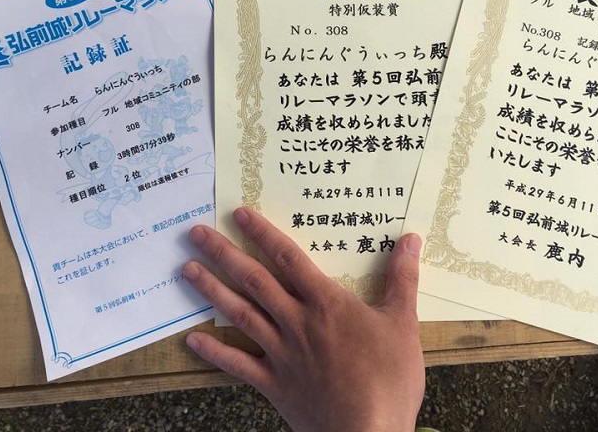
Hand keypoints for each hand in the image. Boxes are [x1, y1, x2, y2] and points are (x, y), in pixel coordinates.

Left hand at [183, 207, 424, 431]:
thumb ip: (402, 278)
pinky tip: (192, 339)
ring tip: (186, 270)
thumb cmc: (389, 377)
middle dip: (224, 254)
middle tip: (195, 234)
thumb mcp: (403, 322)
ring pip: (239, 315)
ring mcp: (281, 353)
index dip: (263, 234)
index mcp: (326, 303)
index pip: (289, 259)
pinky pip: (238, 365)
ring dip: (212, 290)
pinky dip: (215, 352)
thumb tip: (410, 238)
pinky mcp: (274, 383)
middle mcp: (296, 321)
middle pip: (254, 281)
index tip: (239, 214)